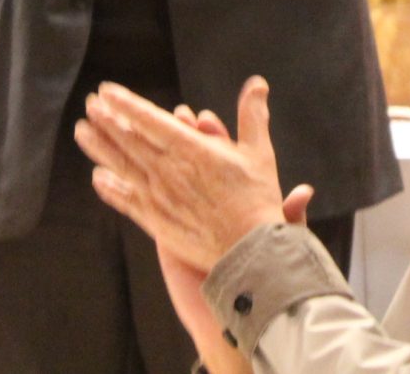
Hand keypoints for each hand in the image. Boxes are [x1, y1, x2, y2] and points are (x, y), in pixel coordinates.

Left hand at [78, 76, 293, 273]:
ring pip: (122, 166)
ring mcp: (158, 197)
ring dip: (99, 147)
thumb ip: (252, 116)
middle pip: (129, 140)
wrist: (248, 251)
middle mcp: (168, 171)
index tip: (106, 91)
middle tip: (90, 104)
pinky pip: (126, 201)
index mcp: (191, 149)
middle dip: (107, 119)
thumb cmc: (256, 200)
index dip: (126, 104)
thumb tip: (257, 83)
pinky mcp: (156, 221)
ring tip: (81, 131)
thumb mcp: (258, 152)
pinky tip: (97, 177)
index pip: (149, 120)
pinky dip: (110, 188)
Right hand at [145, 106, 299, 373]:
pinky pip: (141, 201)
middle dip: (179, 133)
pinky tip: (105, 174)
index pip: (221, 152)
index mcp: (234, 189)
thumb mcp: (279, 235)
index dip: (213, 135)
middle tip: (172, 116)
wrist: (237, 293)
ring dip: (148, 149)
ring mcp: (181, 206)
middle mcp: (205, 193)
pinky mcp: (162, 227)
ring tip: (132, 131)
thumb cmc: (260, 262)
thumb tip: (305, 192)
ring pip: (162, 171)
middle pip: (188, 155)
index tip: (206, 122)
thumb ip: (290, 214)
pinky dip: (125, 187)